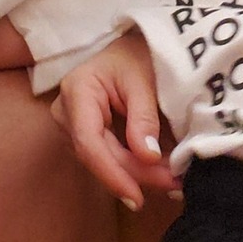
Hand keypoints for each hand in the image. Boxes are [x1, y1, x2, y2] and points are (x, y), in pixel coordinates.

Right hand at [50, 32, 180, 207]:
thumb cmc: (137, 53)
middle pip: (98, 155)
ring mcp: (74, 124)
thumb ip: (144, 117)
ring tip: (173, 180)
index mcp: (77, 90)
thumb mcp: (144, 79)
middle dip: (136, 174)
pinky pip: (108, 155)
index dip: (112, 173)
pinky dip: (134, 165)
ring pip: (104, 160)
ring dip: (138, 173)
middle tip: (175, 185)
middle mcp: (67, 111)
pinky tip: (160, 172)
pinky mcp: (87, 133)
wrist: (133, 44)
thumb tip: (147, 157)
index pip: (89, 142)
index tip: (136, 197)